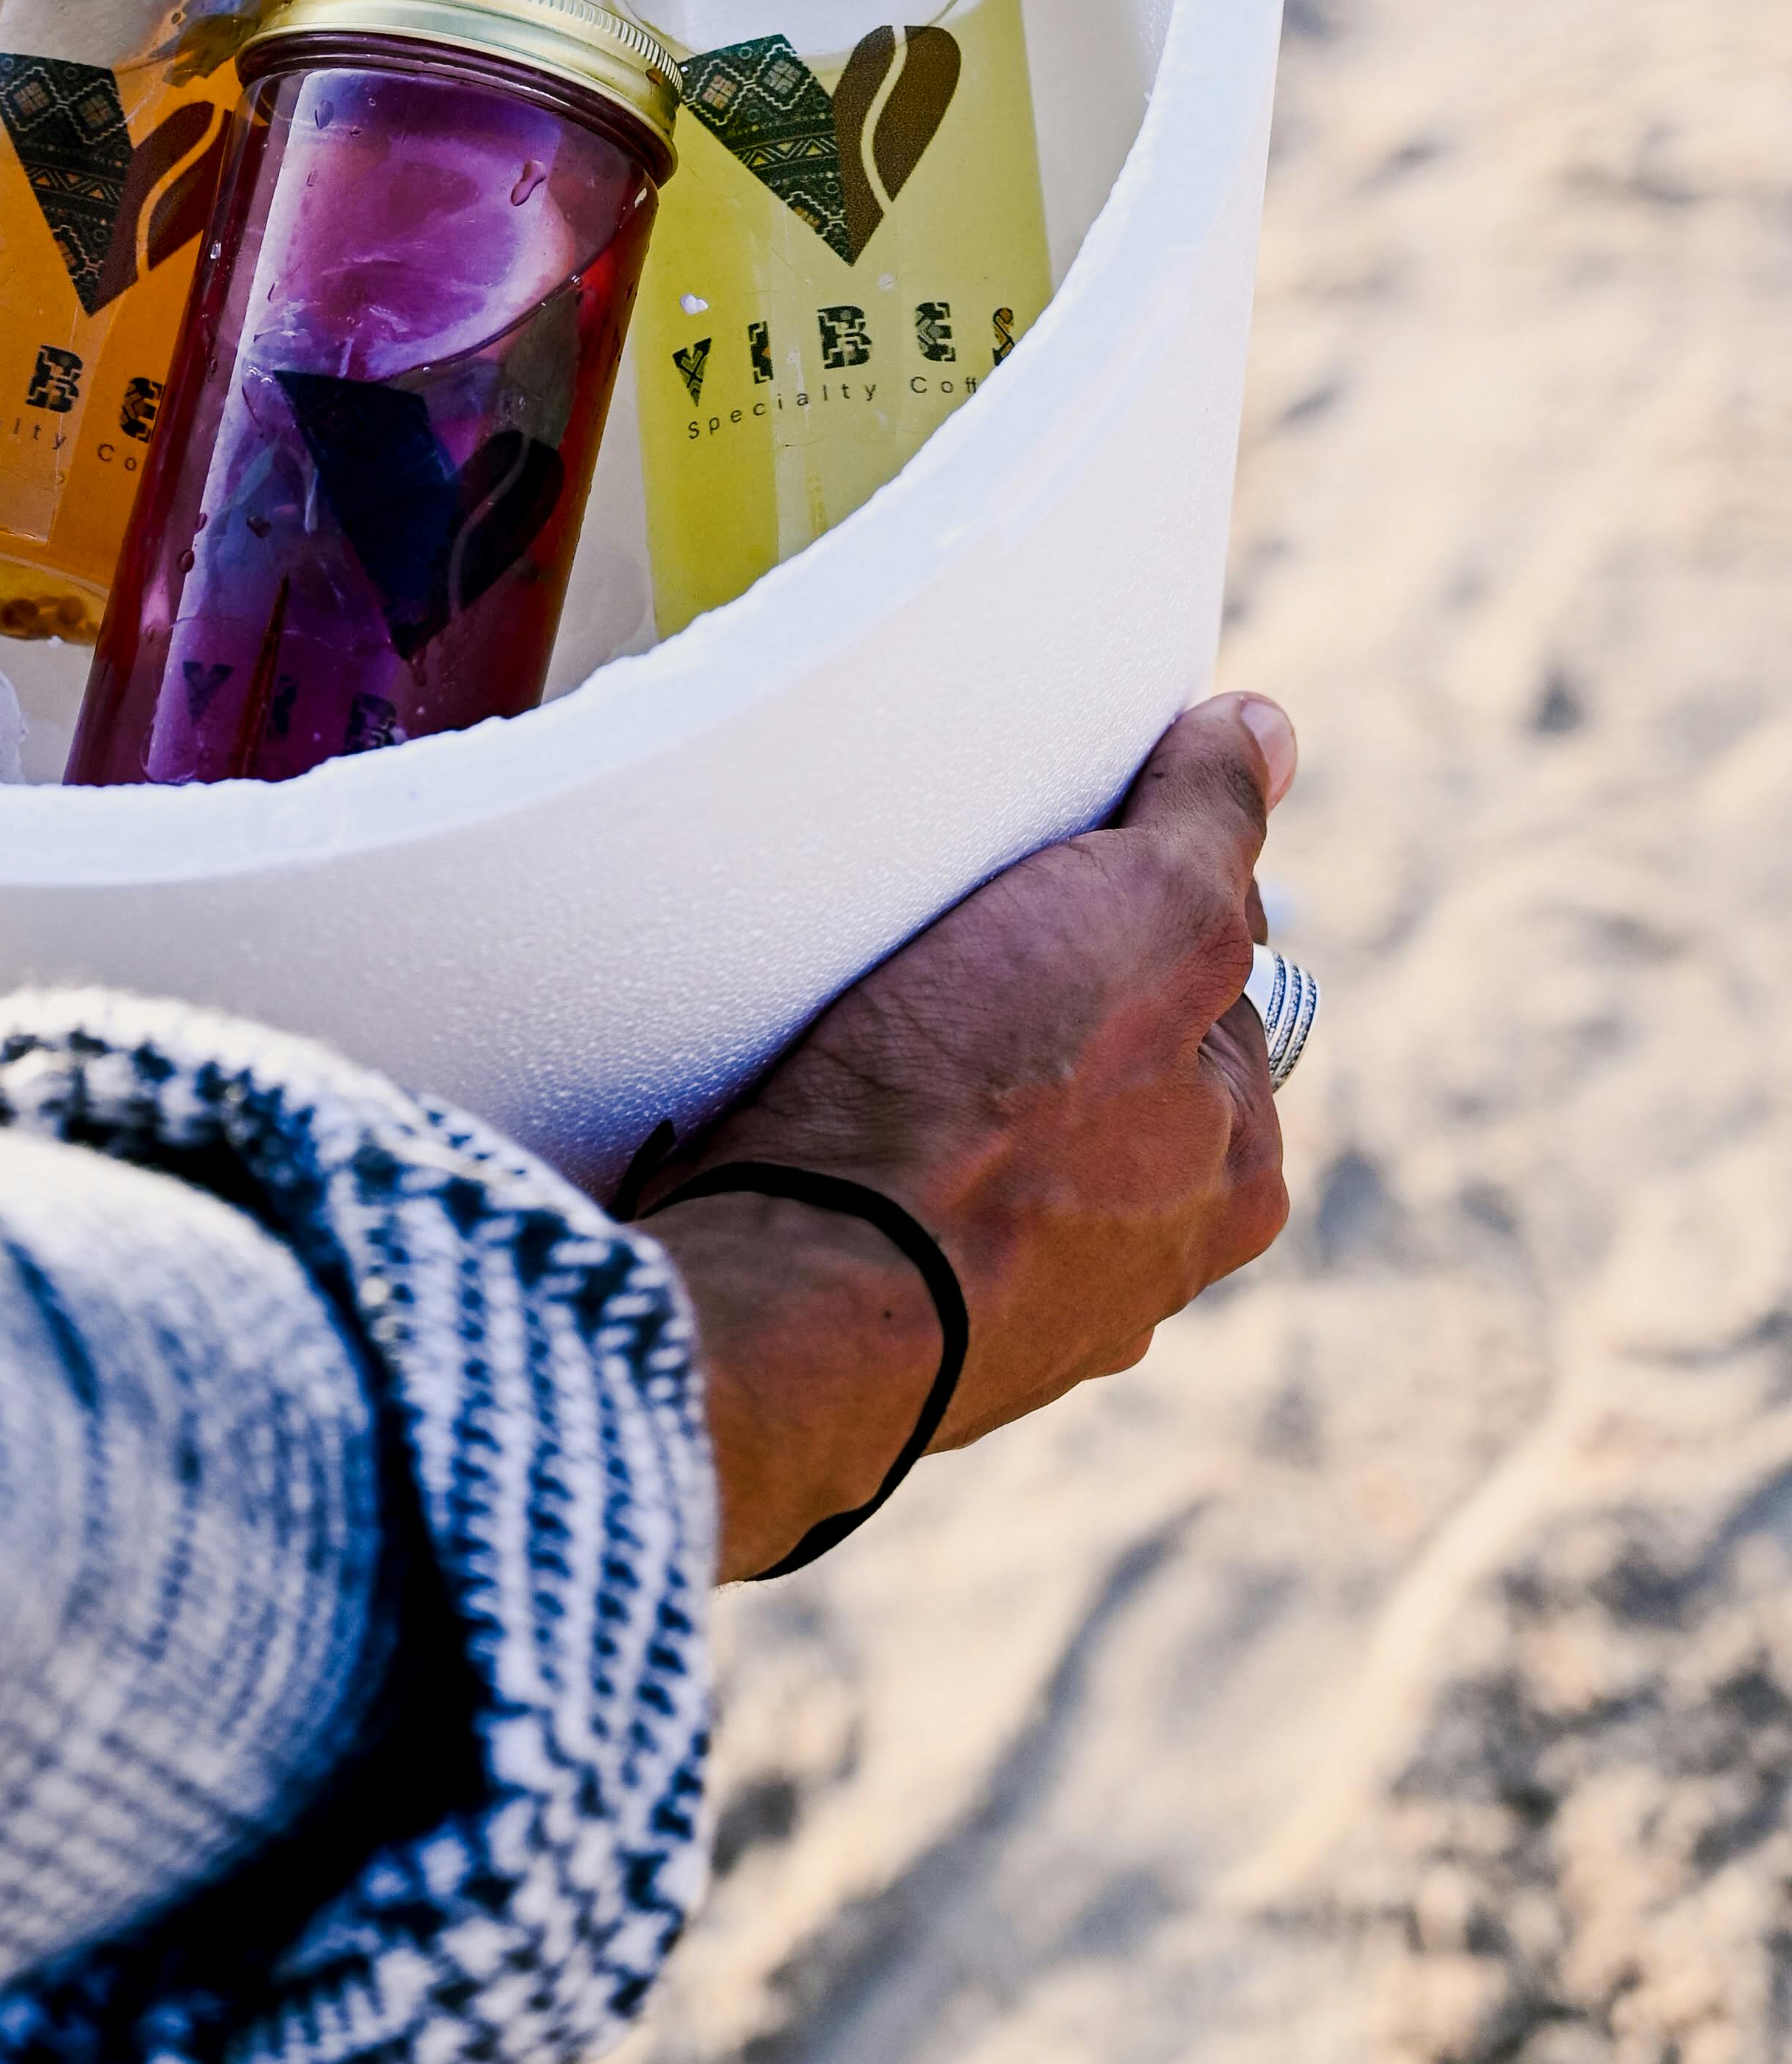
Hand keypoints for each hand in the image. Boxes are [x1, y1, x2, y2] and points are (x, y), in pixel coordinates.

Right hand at [642, 693, 1295, 1578]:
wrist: (794, 1298)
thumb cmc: (987, 1107)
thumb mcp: (1141, 911)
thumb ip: (1211, 825)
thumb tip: (1269, 732)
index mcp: (1234, 1173)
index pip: (1205, 977)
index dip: (1125, 888)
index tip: (1040, 860)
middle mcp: (1145, 1269)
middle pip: (1098, 1065)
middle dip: (1031, 997)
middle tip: (940, 938)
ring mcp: (1013, 1315)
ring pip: (992, 1143)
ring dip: (942, 1085)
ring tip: (860, 1027)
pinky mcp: (887, 1331)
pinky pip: (892, 1205)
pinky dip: (864, 1154)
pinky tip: (810, 1116)